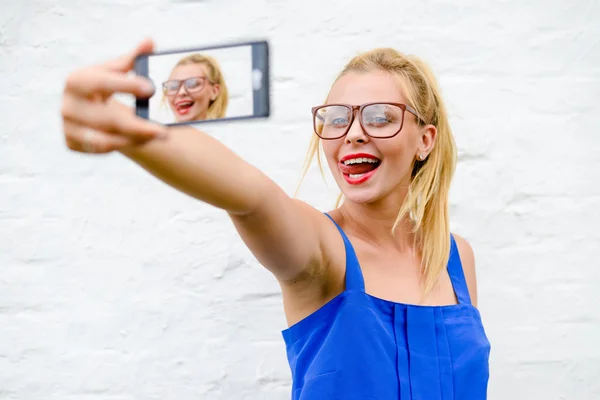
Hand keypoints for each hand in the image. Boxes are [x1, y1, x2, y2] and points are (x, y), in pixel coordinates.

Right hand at [61, 38, 167, 153]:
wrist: (86, 107)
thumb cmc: (104, 86)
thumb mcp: (116, 71)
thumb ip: (133, 58)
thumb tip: (149, 42)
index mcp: (77, 80)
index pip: (102, 82)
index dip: (126, 85)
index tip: (151, 88)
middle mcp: (69, 105)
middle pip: (107, 119)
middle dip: (138, 126)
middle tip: (164, 132)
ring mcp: (68, 126)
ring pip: (104, 140)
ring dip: (134, 140)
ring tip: (156, 136)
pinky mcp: (72, 143)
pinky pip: (101, 149)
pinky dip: (122, 145)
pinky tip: (140, 141)